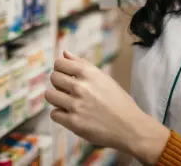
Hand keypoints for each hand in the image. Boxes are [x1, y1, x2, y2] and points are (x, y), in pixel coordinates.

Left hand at [46, 51, 170, 164]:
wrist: (131, 127)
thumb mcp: (103, 78)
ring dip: (57, 99)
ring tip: (67, 103)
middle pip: (53, 78)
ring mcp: (76, 105)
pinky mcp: (74, 123)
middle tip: (69, 91)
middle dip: (58, 84)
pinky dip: (61, 115)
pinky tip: (72, 115)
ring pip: (50, 95)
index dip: (60, 69)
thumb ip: (82, 64)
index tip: (66, 76)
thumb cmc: (118, 102)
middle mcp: (80, 87)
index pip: (59, 63)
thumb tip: (64, 53)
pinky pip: (54, 114)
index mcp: (88, 73)